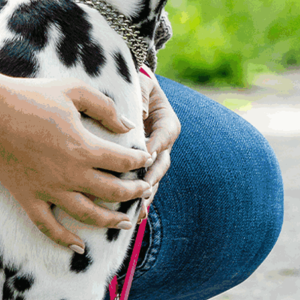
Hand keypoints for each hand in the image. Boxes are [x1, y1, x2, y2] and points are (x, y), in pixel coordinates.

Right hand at [0, 70, 150, 250]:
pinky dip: (64, 240)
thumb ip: (105, 108)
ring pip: (88, 215)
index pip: (123, 161)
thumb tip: (128, 125)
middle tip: (144, 190)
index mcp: (84, 147)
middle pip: (113, 191)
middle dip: (134, 192)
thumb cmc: (30, 95)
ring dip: (110, 220)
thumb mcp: (74, 90)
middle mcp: (70, 174)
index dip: (139, 160)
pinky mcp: (28, 198)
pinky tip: (79, 247)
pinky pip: (48, 227)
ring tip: (125, 222)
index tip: (145, 157)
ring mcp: (48, 190)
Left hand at [140, 76, 179, 201]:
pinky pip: (141, 184)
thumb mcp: (142, 84)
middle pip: (161, 163)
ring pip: (152, 178)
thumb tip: (140, 113)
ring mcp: (152, 158)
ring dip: (146, 195)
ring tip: (138, 211)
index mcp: (167, 123)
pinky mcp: (140, 167)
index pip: (165, 135)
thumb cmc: (136, 86)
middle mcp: (163, 144)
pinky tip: (131, 215)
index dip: (156, 145)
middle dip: (152, 177)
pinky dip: (137, 199)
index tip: (146, 156)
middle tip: (143, 190)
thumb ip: (142, 94)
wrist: (132, 94)